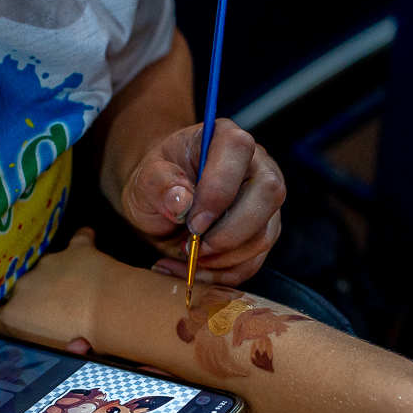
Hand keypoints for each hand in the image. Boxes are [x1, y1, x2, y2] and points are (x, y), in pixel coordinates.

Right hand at [0, 227, 125, 348]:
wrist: (109, 312)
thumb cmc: (79, 340)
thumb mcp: (48, 352)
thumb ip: (34, 344)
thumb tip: (35, 348)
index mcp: (13, 314)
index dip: (4, 317)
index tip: (15, 322)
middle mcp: (24, 285)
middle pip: (22, 289)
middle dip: (35, 297)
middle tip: (56, 309)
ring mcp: (49, 264)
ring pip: (47, 266)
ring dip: (57, 276)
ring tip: (77, 287)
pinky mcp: (76, 250)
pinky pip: (78, 240)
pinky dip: (83, 242)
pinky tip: (89, 241)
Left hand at [120, 119, 284, 285]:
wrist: (164, 204)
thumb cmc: (157, 184)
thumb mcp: (144, 179)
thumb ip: (157, 183)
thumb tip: (182, 201)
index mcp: (225, 138)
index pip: (238, 150)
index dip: (219, 190)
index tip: (192, 222)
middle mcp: (256, 165)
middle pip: (267, 195)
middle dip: (228, 232)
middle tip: (192, 246)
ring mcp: (265, 202)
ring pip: (263, 235)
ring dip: (223, 258)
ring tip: (187, 256)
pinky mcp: (263, 232)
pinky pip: (253, 261)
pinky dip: (221, 274)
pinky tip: (193, 270)